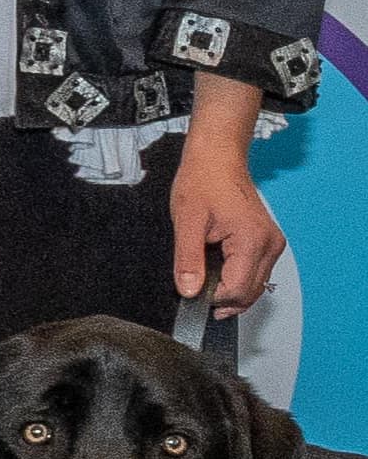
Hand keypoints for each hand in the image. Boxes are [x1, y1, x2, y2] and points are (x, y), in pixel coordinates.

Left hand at [176, 132, 282, 315]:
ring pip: (255, 286)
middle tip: (193, 288)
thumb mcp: (186, 223)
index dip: (210, 298)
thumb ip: (188, 261)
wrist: (217, 159)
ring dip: (230, 290)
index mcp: (252, 240)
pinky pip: (256, 273)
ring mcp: (273, 243)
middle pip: (249, 293)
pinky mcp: (269, 242)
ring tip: (204, 275)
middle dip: (221, 298)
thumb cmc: (203, 182)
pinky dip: (237, 278)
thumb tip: (189, 291)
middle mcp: (270, 244)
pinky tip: (217, 269)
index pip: (236, 290)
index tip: (189, 291)